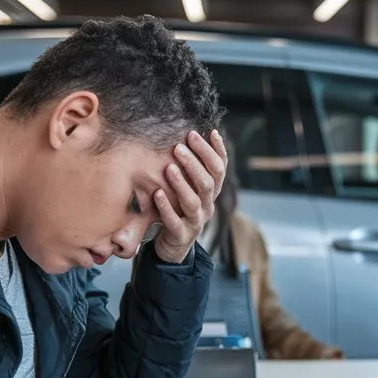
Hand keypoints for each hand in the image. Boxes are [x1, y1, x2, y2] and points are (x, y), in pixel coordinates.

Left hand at [153, 130, 226, 263]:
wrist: (175, 246)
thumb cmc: (180, 209)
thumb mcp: (190, 187)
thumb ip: (193, 167)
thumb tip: (194, 134)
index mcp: (212, 192)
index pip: (220, 168)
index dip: (216, 150)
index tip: (204, 132)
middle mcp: (207, 205)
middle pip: (208, 182)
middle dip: (195, 162)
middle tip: (179, 146)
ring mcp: (196, 221)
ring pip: (194, 201)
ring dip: (182, 183)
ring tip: (169, 167)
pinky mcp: (181, 235)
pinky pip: (174, 221)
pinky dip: (166, 207)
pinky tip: (157, 193)